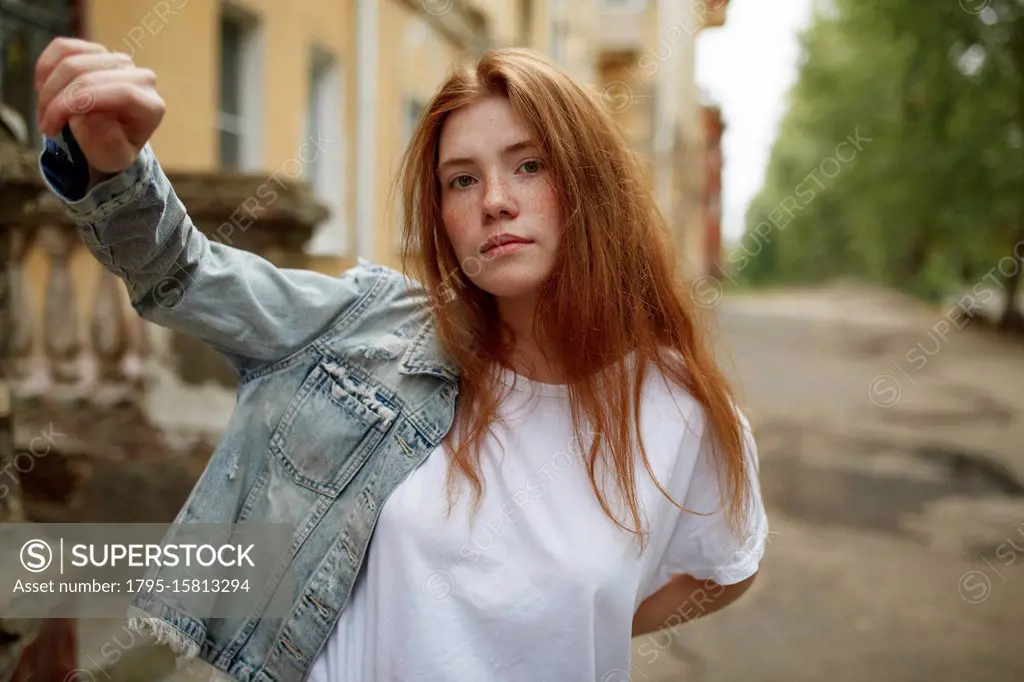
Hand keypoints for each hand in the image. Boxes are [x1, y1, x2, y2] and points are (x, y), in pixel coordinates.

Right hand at [35, 37, 164, 174]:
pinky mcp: (96, 51)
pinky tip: (43, 90)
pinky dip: (45, 69)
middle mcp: (140, 78)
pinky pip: (63, 48)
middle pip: (90, 76)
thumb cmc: (113, 148)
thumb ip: (110, 143)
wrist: (108, 136)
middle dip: (57, 101)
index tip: (55, 121)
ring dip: (48, 88)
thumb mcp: (113, 158)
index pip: (123, 94)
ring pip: (72, 61)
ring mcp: (118, 60)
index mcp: (151, 106)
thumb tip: (97, 117)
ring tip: (44, 113)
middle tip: (45, 125)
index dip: (84, 102)